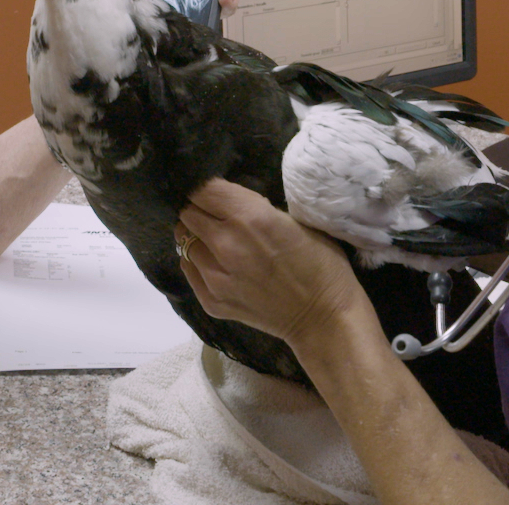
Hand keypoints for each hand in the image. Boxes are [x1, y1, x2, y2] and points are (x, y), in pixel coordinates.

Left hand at [177, 178, 363, 346]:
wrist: (325, 319)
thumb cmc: (320, 263)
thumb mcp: (294, 219)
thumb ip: (255, 207)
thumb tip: (228, 201)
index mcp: (249, 216)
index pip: (203, 189)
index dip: (209, 189)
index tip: (217, 193)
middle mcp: (225, 243)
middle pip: (188, 213)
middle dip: (200, 210)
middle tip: (216, 216)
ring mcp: (214, 276)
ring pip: (183, 241)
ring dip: (197, 236)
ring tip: (215, 241)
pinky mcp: (211, 301)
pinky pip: (187, 268)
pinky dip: (197, 261)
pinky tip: (216, 264)